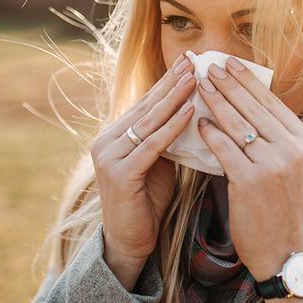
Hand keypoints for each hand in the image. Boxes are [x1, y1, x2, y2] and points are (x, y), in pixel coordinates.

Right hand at [91, 52, 195, 269]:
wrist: (130, 241)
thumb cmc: (148, 202)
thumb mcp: (158, 163)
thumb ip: (165, 139)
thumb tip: (191, 111)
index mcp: (114, 136)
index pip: (145, 103)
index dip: (166, 82)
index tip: (187, 61)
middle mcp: (106, 141)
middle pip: (146, 107)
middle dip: (171, 83)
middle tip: (193, 60)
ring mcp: (109, 157)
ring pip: (148, 122)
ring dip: (174, 99)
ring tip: (195, 78)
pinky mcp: (120, 174)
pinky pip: (152, 145)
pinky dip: (172, 128)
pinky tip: (190, 113)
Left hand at [194, 56, 302, 280]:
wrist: (281, 248)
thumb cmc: (280, 206)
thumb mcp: (290, 167)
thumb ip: (275, 137)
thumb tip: (247, 103)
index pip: (271, 103)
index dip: (248, 81)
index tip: (230, 63)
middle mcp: (292, 149)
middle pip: (253, 108)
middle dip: (228, 83)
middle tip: (209, 66)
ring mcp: (272, 164)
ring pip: (237, 124)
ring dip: (215, 101)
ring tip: (199, 85)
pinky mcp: (250, 180)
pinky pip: (224, 148)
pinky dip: (209, 132)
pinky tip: (198, 121)